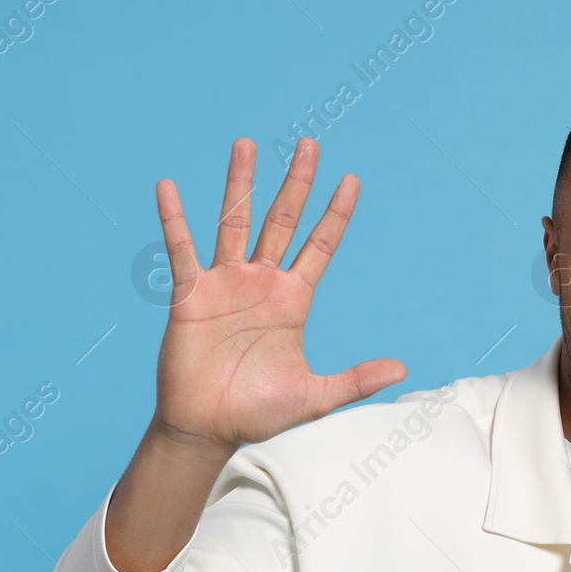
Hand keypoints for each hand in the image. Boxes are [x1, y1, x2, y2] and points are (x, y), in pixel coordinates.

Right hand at [150, 136, 406, 451]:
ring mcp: (225, 284)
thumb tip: (403, 370)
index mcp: (293, 300)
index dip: (336, 214)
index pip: (320, 245)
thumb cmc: (259, 413)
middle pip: (282, 220)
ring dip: (240, 183)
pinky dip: (174, 219)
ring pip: (234, 222)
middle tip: (310, 143)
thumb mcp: (316, 396)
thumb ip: (357, 380)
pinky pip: (181, 250)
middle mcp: (261, 283)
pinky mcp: (191, 295)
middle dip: (296, 183)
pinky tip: (167, 187)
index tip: (351, 180)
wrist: (209, 428)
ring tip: (246, 143)